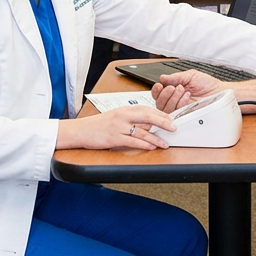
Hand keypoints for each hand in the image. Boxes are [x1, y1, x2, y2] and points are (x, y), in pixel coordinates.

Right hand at [56, 106, 175, 150]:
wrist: (81, 130)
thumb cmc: (99, 125)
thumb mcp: (116, 117)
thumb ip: (132, 119)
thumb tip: (149, 125)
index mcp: (124, 109)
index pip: (147, 109)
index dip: (161, 114)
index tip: (171, 119)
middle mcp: (123, 116)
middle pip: (148, 116)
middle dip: (163, 122)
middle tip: (174, 128)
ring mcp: (118, 127)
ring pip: (142, 131)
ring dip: (156, 138)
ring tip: (165, 143)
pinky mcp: (114, 138)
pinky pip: (132, 141)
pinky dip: (143, 144)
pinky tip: (151, 147)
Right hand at [151, 70, 227, 113]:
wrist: (219, 92)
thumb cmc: (206, 84)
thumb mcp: (190, 76)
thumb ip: (176, 77)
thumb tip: (162, 78)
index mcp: (173, 90)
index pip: (158, 93)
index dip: (156, 90)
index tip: (160, 85)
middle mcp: (174, 100)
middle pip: (159, 102)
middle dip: (164, 94)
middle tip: (173, 87)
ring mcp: (179, 109)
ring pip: (165, 109)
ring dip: (172, 98)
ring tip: (182, 90)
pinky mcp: (185, 115)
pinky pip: (176, 113)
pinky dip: (180, 103)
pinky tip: (187, 96)